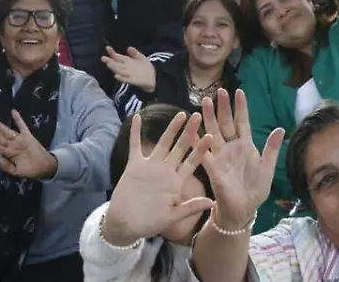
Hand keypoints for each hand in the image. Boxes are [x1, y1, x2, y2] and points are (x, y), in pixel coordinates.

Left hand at [0, 112, 58, 179]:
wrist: (45, 167)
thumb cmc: (31, 170)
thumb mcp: (16, 172)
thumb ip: (7, 167)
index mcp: (9, 154)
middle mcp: (12, 145)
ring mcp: (19, 140)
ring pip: (7, 131)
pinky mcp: (27, 136)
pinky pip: (22, 126)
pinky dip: (18, 119)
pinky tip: (13, 112)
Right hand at [101, 47, 157, 91]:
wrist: (154, 78)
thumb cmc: (146, 68)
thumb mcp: (141, 58)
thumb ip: (135, 53)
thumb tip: (128, 48)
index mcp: (127, 62)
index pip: (118, 57)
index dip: (112, 53)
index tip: (107, 47)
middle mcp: (126, 68)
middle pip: (116, 64)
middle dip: (109, 61)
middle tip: (103, 58)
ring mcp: (128, 75)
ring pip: (119, 71)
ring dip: (113, 68)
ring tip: (108, 64)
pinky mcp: (133, 81)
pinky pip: (126, 80)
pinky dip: (121, 78)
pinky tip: (116, 76)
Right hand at [101, 111, 212, 245]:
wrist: (126, 224)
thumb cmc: (149, 222)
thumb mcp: (172, 216)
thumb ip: (190, 207)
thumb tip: (212, 203)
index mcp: (176, 181)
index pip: (192, 162)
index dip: (201, 149)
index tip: (211, 135)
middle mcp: (165, 170)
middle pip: (180, 147)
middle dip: (189, 132)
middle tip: (198, 116)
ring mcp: (150, 166)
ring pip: (163, 143)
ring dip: (171, 129)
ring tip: (180, 114)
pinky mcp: (134, 165)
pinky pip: (135, 145)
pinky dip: (135, 132)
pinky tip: (136, 117)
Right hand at [200, 89, 284, 230]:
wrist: (243, 209)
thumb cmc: (256, 189)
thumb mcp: (267, 168)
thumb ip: (271, 148)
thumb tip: (281, 128)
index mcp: (245, 146)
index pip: (242, 122)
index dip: (240, 107)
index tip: (239, 91)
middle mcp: (231, 147)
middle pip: (225, 123)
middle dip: (222, 107)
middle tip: (219, 90)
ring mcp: (220, 156)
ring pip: (212, 132)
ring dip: (208, 118)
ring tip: (204, 102)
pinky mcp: (212, 168)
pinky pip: (204, 152)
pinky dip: (197, 141)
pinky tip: (192, 130)